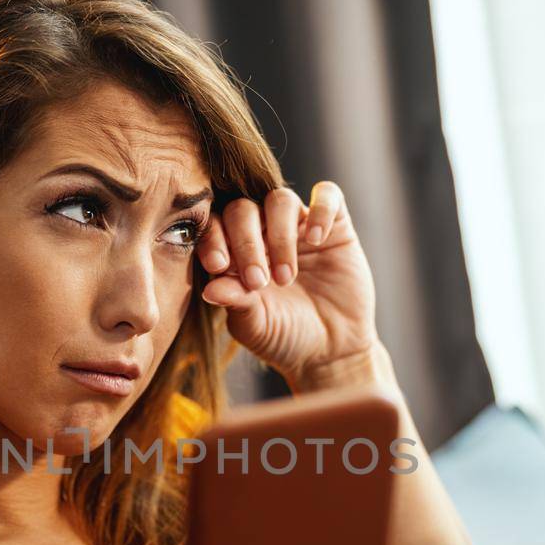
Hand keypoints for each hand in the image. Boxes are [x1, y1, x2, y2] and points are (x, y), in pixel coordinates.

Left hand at [196, 182, 381, 389]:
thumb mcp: (255, 325)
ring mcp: (299, 225)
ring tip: (285, 277)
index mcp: (235, 252)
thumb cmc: (285, 336)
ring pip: (281, 200)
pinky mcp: (335, 225)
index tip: (217, 265)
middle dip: (246, 243)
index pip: (215, 227)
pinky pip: (328, 195)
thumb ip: (234, 302)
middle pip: (244, 210)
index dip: (213, 240)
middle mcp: (264, 232)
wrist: (332, 349)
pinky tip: (317, 240)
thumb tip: (209, 289)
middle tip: (258, 281)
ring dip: (280, 236)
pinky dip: (321, 210)